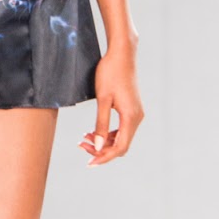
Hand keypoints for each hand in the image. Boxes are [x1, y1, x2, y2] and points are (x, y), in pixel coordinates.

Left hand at [78, 46, 143, 165]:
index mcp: (131, 117)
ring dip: (104, 142)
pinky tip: (94, 131)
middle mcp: (137, 118)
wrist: (122, 55)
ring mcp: (135, 113)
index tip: (89, 163)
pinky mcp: (132, 109)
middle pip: (121, 145)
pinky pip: (122, 128)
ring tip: (84, 139)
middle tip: (81, 146)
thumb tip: (99, 147)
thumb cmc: (110, 73)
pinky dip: (109, 133)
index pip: (120, 147)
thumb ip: (101, 125)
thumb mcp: (102, 99)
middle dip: (102, 150)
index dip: (105, 158)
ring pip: (121, 137)